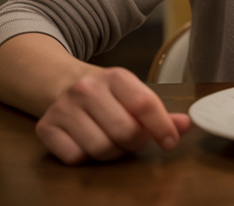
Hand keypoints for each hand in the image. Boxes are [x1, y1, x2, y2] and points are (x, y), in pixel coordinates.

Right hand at [34, 66, 190, 163]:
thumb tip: (187, 125)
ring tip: (112, 141)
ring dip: (112, 153)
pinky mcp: (46, 127)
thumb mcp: (134, 95)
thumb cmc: (107, 95)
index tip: (170, 142)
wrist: (62, 84)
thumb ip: (161, 113)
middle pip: (125, 131)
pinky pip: (74, 157)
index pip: (145, 104)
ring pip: (100, 148)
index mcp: (115, 76)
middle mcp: (87, 89)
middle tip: (134, 140)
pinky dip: (86, 157)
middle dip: (136, 142)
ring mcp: (63, 107)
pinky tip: (88, 143)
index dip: (162, 128)